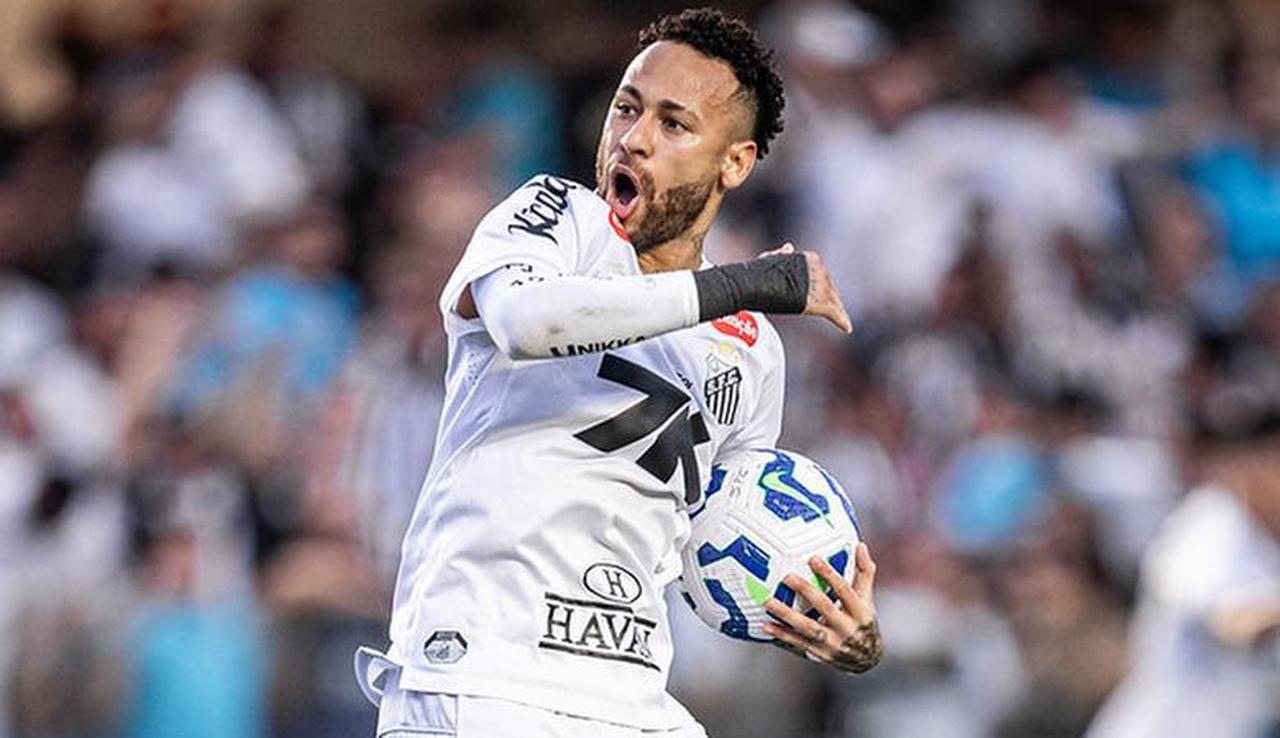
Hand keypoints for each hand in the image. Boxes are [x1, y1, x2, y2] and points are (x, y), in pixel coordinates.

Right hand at [759, 243, 851, 332]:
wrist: (754, 285)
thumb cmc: (757, 273)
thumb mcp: (770, 260)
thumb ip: (781, 255)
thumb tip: (789, 246)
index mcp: (811, 259)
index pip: (822, 275)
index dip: (823, 287)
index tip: (823, 295)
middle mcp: (819, 271)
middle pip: (830, 288)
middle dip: (832, 298)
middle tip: (839, 310)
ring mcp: (820, 287)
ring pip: (833, 300)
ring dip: (837, 310)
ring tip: (842, 322)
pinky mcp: (819, 302)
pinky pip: (834, 312)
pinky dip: (841, 320)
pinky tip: (847, 328)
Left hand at [762, 542, 882, 672]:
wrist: (866, 660)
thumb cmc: (863, 620)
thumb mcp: (867, 598)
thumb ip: (864, 572)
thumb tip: (860, 545)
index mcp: (859, 612)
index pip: (845, 590)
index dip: (829, 574)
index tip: (813, 558)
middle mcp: (846, 628)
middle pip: (825, 607)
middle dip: (806, 591)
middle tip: (787, 576)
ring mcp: (832, 643)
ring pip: (807, 628)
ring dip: (787, 616)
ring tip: (768, 602)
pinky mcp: (819, 654)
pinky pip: (798, 644)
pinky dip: (782, 635)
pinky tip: (766, 625)